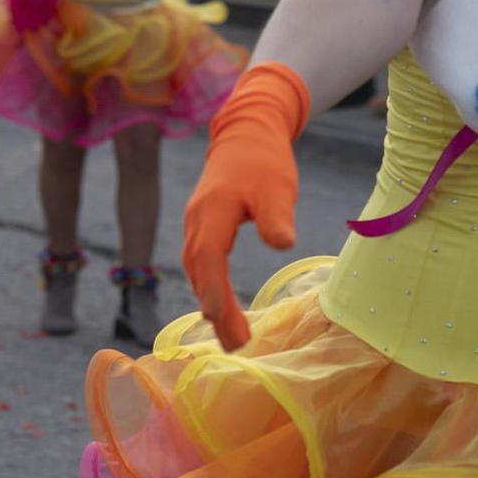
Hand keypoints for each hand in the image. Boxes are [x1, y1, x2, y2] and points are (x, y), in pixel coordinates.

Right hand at [182, 67, 304, 351]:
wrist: (247, 132)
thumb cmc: (265, 160)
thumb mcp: (277, 186)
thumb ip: (277, 216)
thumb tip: (281, 244)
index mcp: (213, 211)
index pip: (209, 257)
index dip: (214, 291)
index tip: (223, 321)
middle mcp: (197, 219)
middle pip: (199, 271)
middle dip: (215, 309)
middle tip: (236, 345)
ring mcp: (196, 222)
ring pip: (197, 269)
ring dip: (211, 302)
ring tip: (231, 337)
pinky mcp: (202, 225)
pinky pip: (200, 262)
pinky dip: (208, 286)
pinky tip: (221, 306)